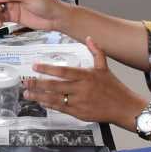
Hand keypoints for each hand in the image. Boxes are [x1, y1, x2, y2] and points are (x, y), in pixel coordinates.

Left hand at [24, 38, 139, 124]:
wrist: (124, 108)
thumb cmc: (114, 88)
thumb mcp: (105, 67)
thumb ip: (96, 51)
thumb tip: (89, 38)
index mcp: (86, 76)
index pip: (63, 71)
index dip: (48, 68)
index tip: (35, 66)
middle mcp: (81, 89)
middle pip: (55, 86)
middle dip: (38, 84)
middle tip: (26, 82)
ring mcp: (79, 102)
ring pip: (55, 99)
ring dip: (40, 96)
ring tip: (27, 94)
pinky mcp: (79, 113)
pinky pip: (61, 109)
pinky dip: (50, 105)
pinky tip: (41, 102)